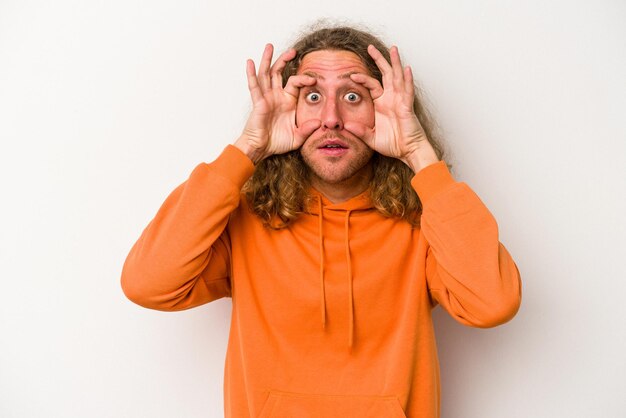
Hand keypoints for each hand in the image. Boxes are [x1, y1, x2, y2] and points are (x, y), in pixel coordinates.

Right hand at [235, 44, 320, 163]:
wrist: (262, 149)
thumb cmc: (277, 142)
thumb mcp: (298, 136)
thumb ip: (308, 129)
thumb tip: (319, 122)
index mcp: (287, 101)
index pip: (295, 83)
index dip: (304, 79)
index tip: (314, 79)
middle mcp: (276, 96)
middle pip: (279, 72)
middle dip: (285, 60)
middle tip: (293, 50)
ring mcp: (266, 97)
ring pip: (266, 74)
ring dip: (267, 59)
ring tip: (270, 46)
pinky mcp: (258, 102)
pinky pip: (254, 86)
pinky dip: (251, 74)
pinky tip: (250, 62)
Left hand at [346, 45, 438, 172]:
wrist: (407, 151)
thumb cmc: (393, 144)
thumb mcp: (371, 138)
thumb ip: (360, 131)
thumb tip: (347, 126)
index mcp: (381, 103)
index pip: (371, 85)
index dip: (362, 78)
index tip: (351, 75)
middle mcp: (391, 98)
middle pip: (385, 74)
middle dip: (379, 60)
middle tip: (370, 47)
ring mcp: (400, 101)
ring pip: (397, 77)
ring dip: (395, 63)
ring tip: (393, 48)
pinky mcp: (407, 107)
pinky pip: (408, 91)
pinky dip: (407, 80)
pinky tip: (407, 69)